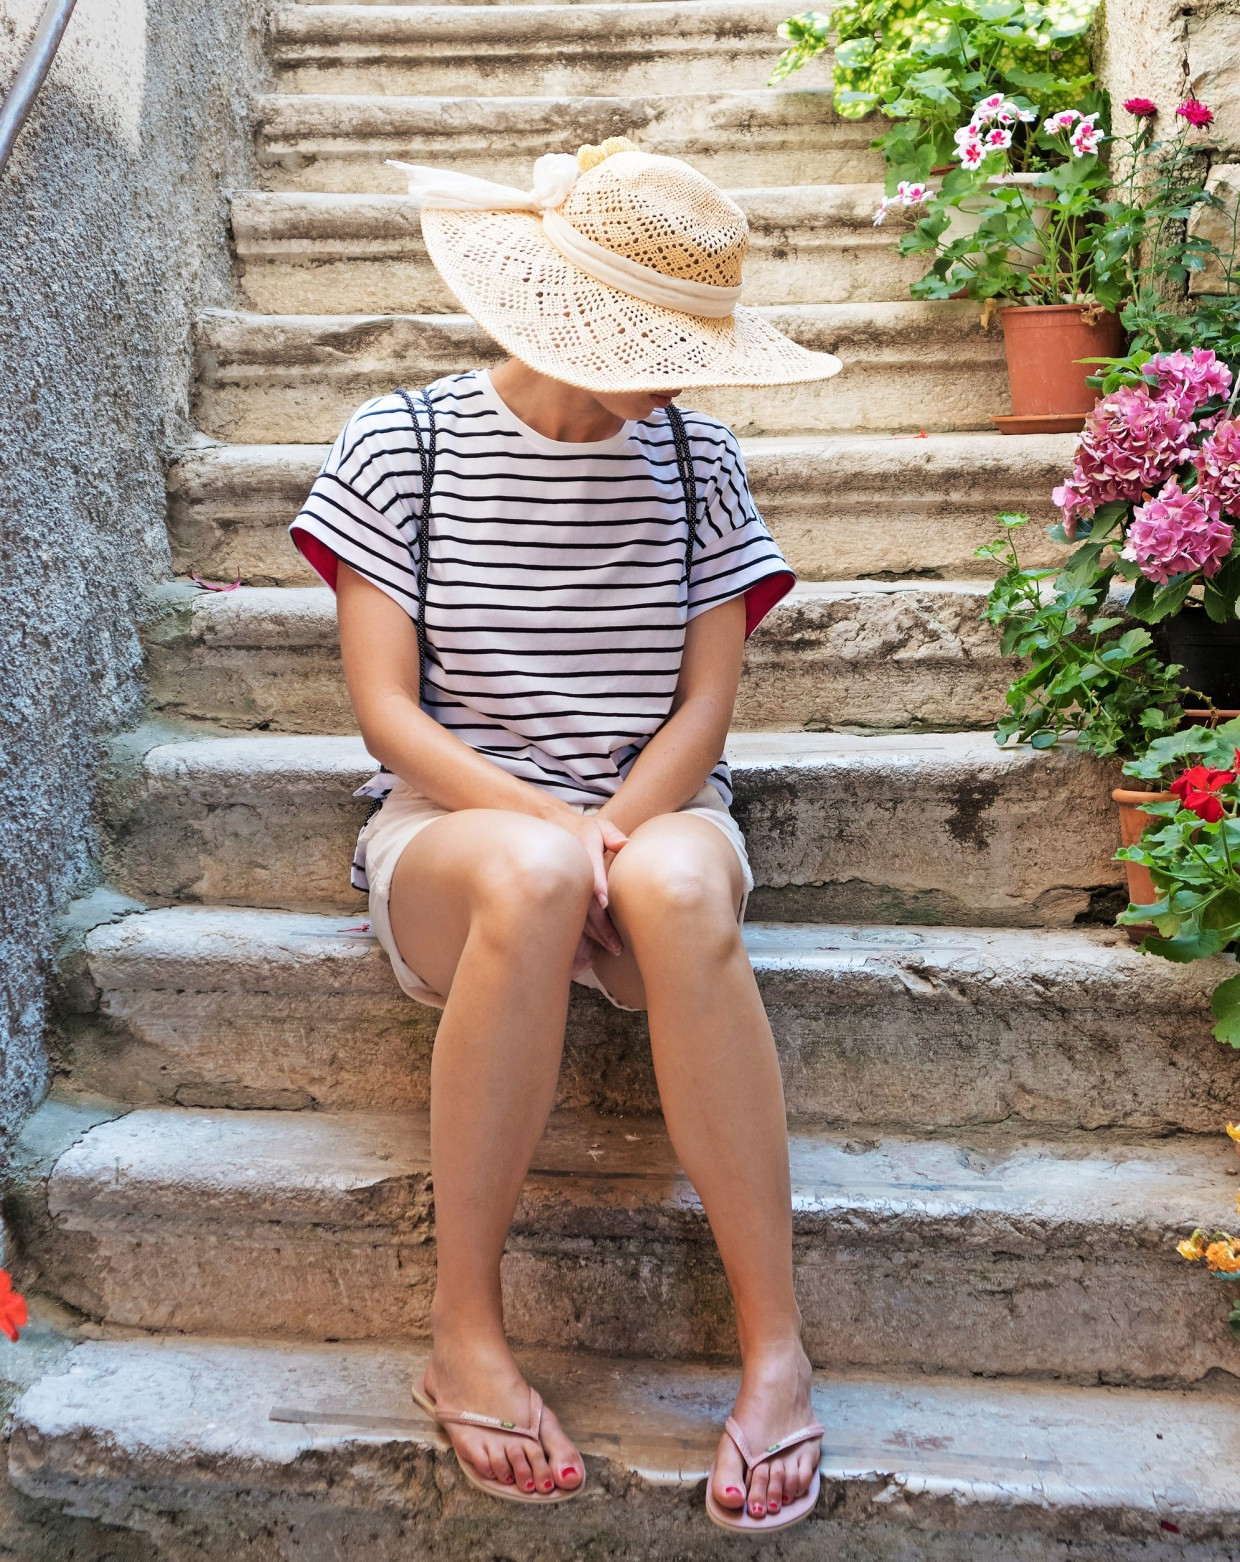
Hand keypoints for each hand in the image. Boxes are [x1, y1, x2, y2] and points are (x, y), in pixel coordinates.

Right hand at [562, 815, 627, 956]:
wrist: (548, 830)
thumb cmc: (583, 830)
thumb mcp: (598, 827)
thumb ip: (613, 835)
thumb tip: (626, 845)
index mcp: (582, 852)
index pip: (590, 871)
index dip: (597, 886)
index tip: (605, 903)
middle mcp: (572, 873)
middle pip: (585, 902)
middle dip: (601, 925)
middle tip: (617, 944)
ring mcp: (564, 887)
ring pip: (578, 915)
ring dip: (595, 933)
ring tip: (613, 948)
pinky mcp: (561, 896)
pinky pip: (571, 917)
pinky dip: (585, 932)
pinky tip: (597, 944)